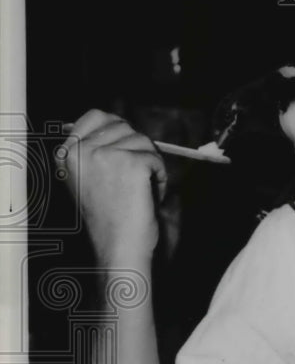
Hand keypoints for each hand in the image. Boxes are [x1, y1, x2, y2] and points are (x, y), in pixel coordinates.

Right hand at [55, 109, 166, 263]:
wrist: (118, 247)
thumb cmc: (108, 219)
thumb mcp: (88, 179)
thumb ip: (94, 151)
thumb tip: (117, 125)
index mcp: (66, 154)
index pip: (96, 116)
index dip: (118, 130)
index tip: (125, 150)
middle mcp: (80, 151)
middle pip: (124, 126)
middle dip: (136, 150)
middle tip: (132, 181)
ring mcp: (104, 155)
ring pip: (142, 141)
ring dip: (149, 165)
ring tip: (138, 191)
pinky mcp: (130, 163)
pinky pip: (156, 158)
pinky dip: (159, 177)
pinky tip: (147, 196)